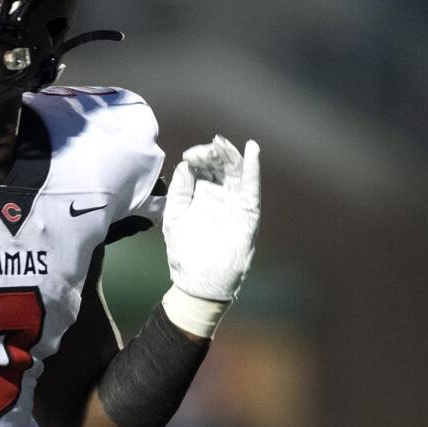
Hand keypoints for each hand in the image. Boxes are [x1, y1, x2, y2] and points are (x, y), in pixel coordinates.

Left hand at [163, 135, 260, 301]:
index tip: (188, 156)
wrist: (199, 282)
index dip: (198, 157)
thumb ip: (178, 192)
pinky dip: (253, 167)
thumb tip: (183, 166)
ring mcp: (234, 203)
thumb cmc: (184, 253)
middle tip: (204, 150)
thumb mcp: (174, 218)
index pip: (203, 168)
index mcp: (200, 196)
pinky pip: (252, 186)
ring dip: (230, 156)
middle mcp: (219, 197)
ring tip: (221, 145)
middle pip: (220, 166)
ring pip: (236, 172)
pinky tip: (252, 149)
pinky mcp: (247, 212)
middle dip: (213, 154)